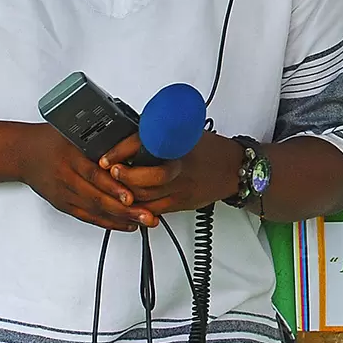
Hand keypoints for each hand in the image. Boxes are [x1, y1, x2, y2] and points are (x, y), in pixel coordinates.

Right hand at [13, 123, 152, 230]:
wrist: (23, 154)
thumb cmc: (50, 140)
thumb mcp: (74, 132)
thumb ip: (99, 138)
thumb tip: (132, 139)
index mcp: (70, 157)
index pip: (94, 175)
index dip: (113, 188)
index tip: (131, 197)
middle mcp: (67, 177)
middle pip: (97, 197)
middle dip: (125, 209)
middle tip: (147, 215)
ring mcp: (64, 194)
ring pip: (94, 210)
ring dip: (120, 219)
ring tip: (143, 222)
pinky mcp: (63, 204)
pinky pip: (87, 217)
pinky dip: (107, 223)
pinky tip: (125, 225)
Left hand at [99, 131, 243, 217]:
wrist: (235, 169)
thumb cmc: (212, 150)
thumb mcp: (187, 132)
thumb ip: (162, 134)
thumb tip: (135, 133)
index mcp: (178, 146)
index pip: (143, 145)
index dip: (120, 152)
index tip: (107, 158)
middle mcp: (179, 169)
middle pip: (142, 179)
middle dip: (121, 178)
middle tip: (109, 173)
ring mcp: (180, 189)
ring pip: (145, 198)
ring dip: (125, 194)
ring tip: (114, 188)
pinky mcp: (182, 203)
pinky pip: (154, 210)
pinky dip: (139, 208)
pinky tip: (130, 203)